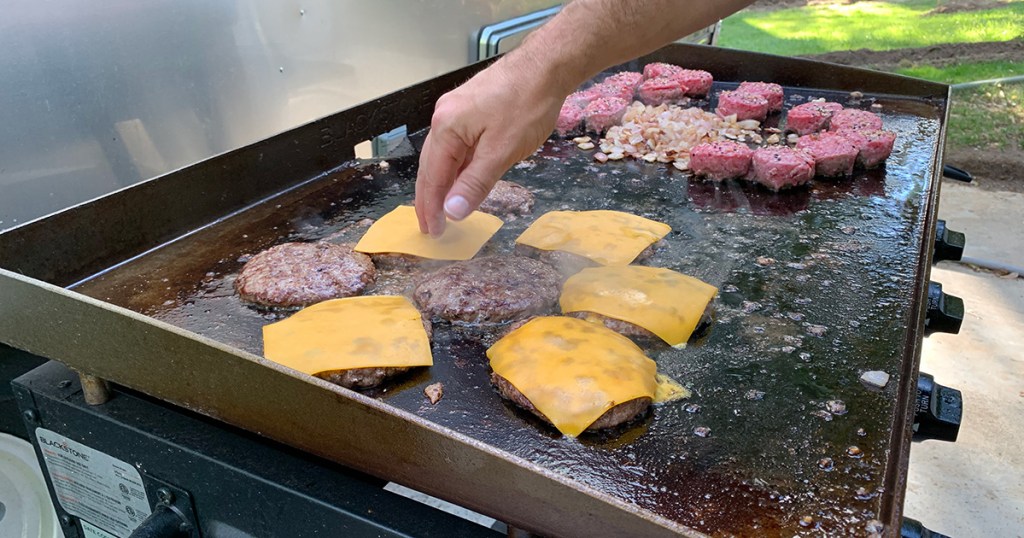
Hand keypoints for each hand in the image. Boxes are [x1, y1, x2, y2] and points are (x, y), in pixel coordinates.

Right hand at [415, 55, 562, 235]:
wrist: (547, 65)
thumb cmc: (526, 105)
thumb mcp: (502, 151)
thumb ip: (475, 182)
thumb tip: (452, 211)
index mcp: (446, 128)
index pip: (432, 177)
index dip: (431, 208)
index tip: (432, 232)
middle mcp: (445, 117)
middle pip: (432, 166)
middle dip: (430, 198)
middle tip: (430, 226)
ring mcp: (457, 110)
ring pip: (445, 155)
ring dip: (443, 182)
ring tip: (444, 208)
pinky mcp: (472, 108)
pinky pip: (458, 144)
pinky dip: (458, 166)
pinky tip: (463, 178)